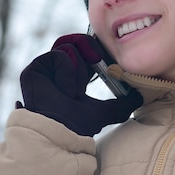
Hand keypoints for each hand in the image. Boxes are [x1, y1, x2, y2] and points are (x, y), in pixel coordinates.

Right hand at [19, 34, 142, 135]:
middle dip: (91, 47)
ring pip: (68, 46)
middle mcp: (58, 70)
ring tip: (77, 90)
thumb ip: (123, 103)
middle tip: (98, 60)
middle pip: (76, 41)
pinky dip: (67, 70)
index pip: (86, 50)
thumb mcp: (106, 112)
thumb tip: (139, 96)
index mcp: (74, 76)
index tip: (108, 57)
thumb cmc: (78, 127)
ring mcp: (46, 69)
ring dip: (78, 68)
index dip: (97, 48)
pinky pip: (58, 54)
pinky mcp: (35, 69)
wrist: (60, 134)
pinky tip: (67, 90)